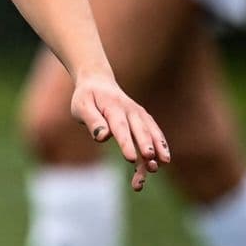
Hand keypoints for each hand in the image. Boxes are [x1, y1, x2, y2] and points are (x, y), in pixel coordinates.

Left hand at [70, 74, 170, 191]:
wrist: (99, 83)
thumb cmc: (87, 98)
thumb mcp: (82, 106)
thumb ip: (92, 121)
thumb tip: (102, 137)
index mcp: (113, 108)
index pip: (121, 128)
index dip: (126, 144)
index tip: (131, 158)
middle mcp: (131, 111)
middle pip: (140, 130)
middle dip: (147, 145)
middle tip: (151, 160)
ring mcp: (140, 115)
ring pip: (151, 132)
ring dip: (159, 147)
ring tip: (164, 163)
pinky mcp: (144, 120)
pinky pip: (154, 132)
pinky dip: (161, 145)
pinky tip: (164, 160)